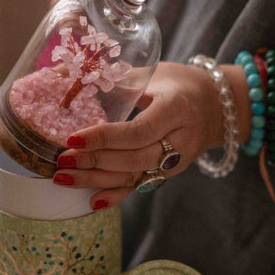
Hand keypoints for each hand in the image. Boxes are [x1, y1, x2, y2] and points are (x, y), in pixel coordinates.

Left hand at [52, 61, 228, 208]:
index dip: (104, 138)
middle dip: (94, 161)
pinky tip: (93, 201)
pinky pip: (140, 185)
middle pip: (134, 158)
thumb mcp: (150, 73)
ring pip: (134, 176)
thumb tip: (60, 76)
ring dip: (96, 180)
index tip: (73, 139)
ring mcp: (176, 160)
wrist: (214, 104)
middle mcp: (181, 139)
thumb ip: (111, 77)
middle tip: (61, 161)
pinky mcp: (169, 172)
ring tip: (64, 178)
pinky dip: (116, 195)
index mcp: (176, 109)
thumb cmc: (178, 82)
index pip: (138, 131)